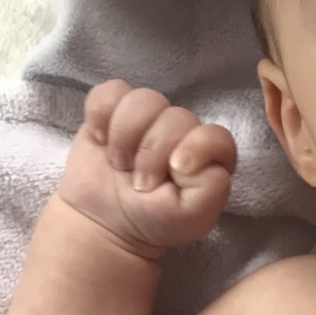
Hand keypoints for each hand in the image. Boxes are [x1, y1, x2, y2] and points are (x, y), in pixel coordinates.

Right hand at [57, 79, 237, 254]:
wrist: (106, 223)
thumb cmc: (155, 221)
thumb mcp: (193, 217)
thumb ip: (211, 187)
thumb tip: (188, 156)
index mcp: (210, 156)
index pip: (215, 135)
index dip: (195, 148)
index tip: (173, 172)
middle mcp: (183, 131)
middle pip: (175, 117)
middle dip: (152, 152)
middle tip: (140, 183)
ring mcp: (150, 117)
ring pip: (144, 99)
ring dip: (125, 135)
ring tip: (120, 165)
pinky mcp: (115, 109)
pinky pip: (110, 91)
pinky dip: (100, 114)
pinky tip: (101, 140)